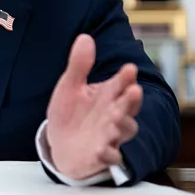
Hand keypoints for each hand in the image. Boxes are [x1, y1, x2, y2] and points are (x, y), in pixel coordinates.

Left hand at [46, 34, 142, 179]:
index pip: (121, 83)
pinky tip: (101, 149)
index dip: (126, 77)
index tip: (129, 69)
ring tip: (115, 117)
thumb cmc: (71, 113)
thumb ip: (79, 65)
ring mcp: (110, 135)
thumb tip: (85, 37)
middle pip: (128, 106)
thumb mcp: (70, 86)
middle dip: (131, 99)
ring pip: (125, 130)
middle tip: (133, 91)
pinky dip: (108, 153)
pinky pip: (110, 156)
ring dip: (122, 124)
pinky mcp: (102, 155)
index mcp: (108, 94)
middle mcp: (114, 114)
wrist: (60, 145)